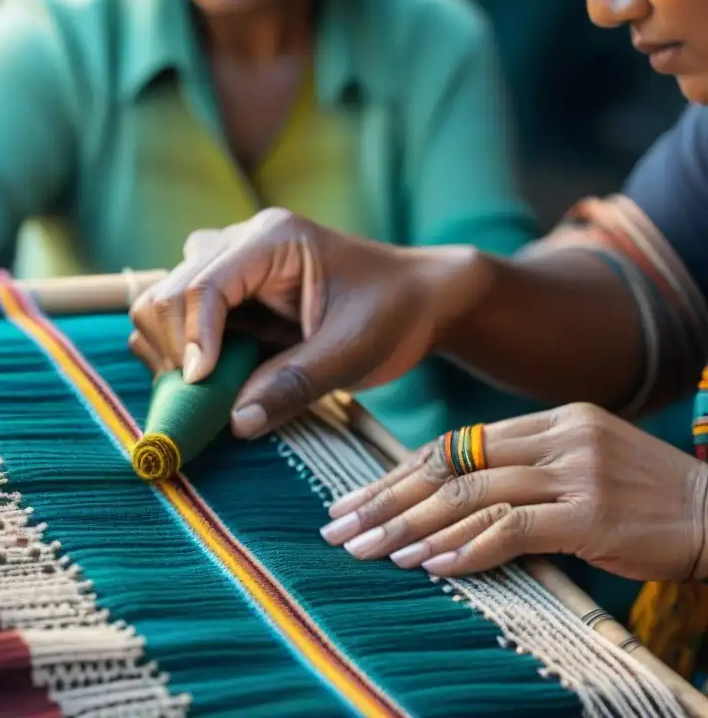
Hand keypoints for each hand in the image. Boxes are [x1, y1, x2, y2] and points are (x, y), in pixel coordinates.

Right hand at [128, 208, 487, 438]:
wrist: (417, 300)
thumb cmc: (393, 313)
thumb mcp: (353, 352)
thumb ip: (294, 384)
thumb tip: (235, 422)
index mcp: (273, 240)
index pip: (205, 282)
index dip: (192, 337)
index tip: (202, 385)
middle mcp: (241, 242)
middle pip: (170, 288)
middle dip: (174, 345)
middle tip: (203, 396)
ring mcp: (230, 266)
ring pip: (164, 300)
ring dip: (171, 349)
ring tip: (206, 390)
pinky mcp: (228, 293)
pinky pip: (179, 317)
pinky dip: (180, 352)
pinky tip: (211, 380)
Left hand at [320, 403, 707, 581]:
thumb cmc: (644, 498)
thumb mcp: (580, 466)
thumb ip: (520, 471)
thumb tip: (445, 498)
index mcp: (550, 419)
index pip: (454, 443)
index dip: (399, 472)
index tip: (356, 498)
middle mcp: (558, 437)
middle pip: (451, 464)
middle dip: (387, 498)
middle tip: (340, 526)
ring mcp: (576, 473)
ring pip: (471, 495)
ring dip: (413, 526)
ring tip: (371, 550)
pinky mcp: (592, 515)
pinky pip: (512, 529)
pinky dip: (466, 548)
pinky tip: (429, 564)